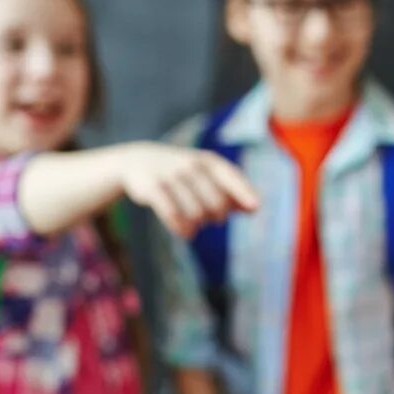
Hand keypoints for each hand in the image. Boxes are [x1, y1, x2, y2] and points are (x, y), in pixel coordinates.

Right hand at [121, 143, 259, 237]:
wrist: (137, 160)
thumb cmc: (182, 173)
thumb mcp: (206, 175)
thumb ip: (230, 190)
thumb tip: (255, 209)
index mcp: (208, 161)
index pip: (230, 176)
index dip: (244, 192)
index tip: (255, 208)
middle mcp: (191, 165)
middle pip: (216, 202)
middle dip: (218, 216)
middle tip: (213, 219)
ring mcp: (171, 176)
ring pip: (196, 213)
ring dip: (199, 224)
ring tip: (196, 224)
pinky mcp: (153, 189)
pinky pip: (173, 215)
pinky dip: (183, 229)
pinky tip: (187, 233)